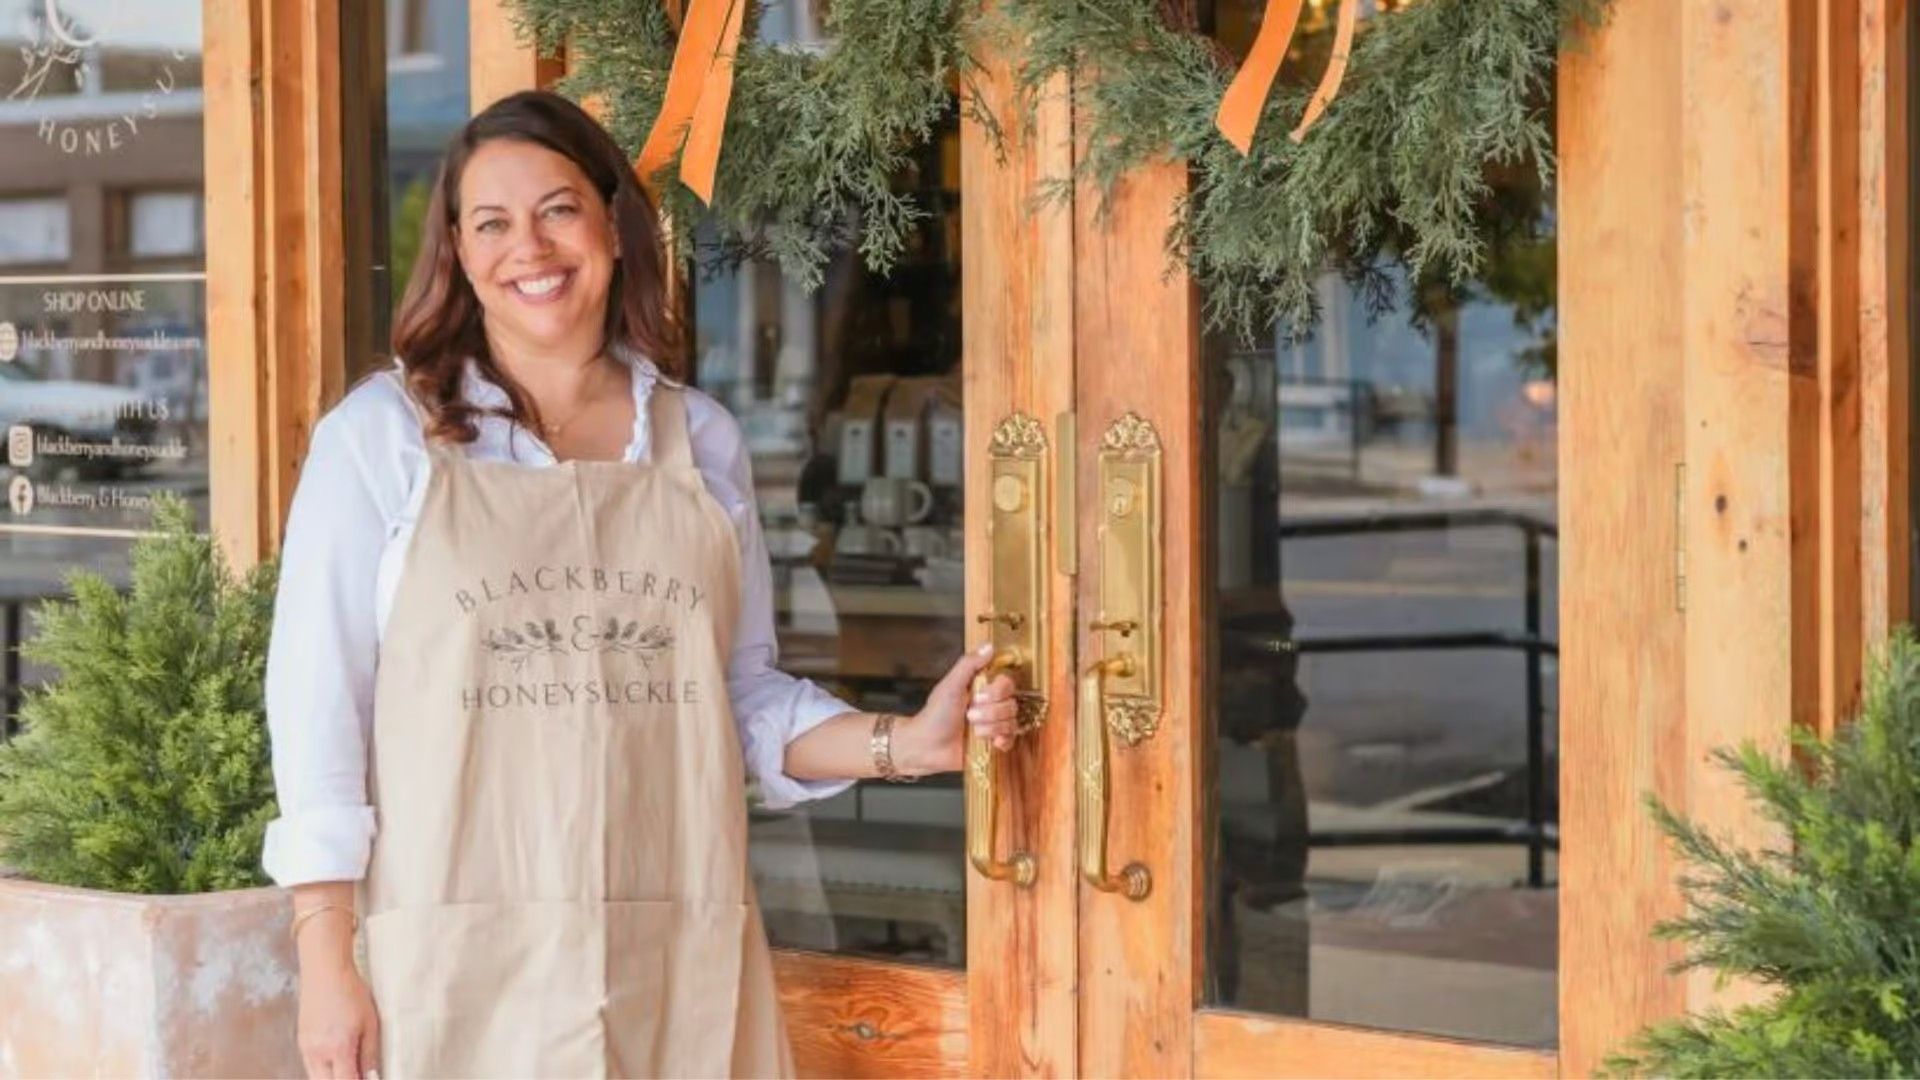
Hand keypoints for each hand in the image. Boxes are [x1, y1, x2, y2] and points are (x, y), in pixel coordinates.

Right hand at [297, 953, 380, 1078]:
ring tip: (348, 1067)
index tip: (367, 1079)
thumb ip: (370, 1054)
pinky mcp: (301, 1041)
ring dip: (332, 1077)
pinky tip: (336, 1059)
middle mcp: (318, 1052)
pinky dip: (322, 1069)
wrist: (325, 971)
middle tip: (357, 1074)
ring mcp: (306, 1048)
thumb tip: (372, 1077)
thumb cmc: (351, 992)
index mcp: (338, 1049)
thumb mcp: (370, 1023)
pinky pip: (310, 1065)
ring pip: (316, 1077)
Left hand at [900, 642, 1022, 773]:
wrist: (927, 747)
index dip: (997, 691)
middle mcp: (990, 706)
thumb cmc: (934, 715)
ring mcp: (993, 725)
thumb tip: (988, 646)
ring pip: (1012, 723)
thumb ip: (969, 664)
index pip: (1007, 683)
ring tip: (974, 731)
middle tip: (970, 715)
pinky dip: (1003, 741)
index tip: (979, 696)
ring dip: (991, 727)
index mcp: (982, 689)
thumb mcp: (951, 685)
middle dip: (991, 713)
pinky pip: (1011, 740)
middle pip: (1011, 704)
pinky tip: (992, 742)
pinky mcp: (993, 744)